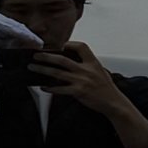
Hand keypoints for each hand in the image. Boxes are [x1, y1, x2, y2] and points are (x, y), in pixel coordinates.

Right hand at [0, 12, 42, 64]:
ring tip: (36, 43)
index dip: (30, 36)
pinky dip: (18, 34)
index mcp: (1, 22)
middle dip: (30, 36)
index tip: (40, 44)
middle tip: (41, 44)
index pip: (18, 29)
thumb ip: (14, 43)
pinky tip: (26, 39)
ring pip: (15, 27)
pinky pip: (8, 28)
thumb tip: (31, 45)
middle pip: (18, 27)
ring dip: (27, 35)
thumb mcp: (2, 46)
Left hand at [32, 42, 147, 147]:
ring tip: (33, 67)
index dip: (70, 44)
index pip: (81, 47)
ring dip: (43, 70)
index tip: (60, 44)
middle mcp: (86, 70)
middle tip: (36, 55)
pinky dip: (50, 88)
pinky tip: (43, 87)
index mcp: (93, 62)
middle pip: (62, 59)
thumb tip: (73, 63)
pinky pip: (60, 89)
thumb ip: (88, 65)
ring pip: (57, 73)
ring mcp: (81, 81)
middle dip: (47, 56)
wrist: (113, 103)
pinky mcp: (78, 92)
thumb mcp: (100, 71)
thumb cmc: (107, 88)